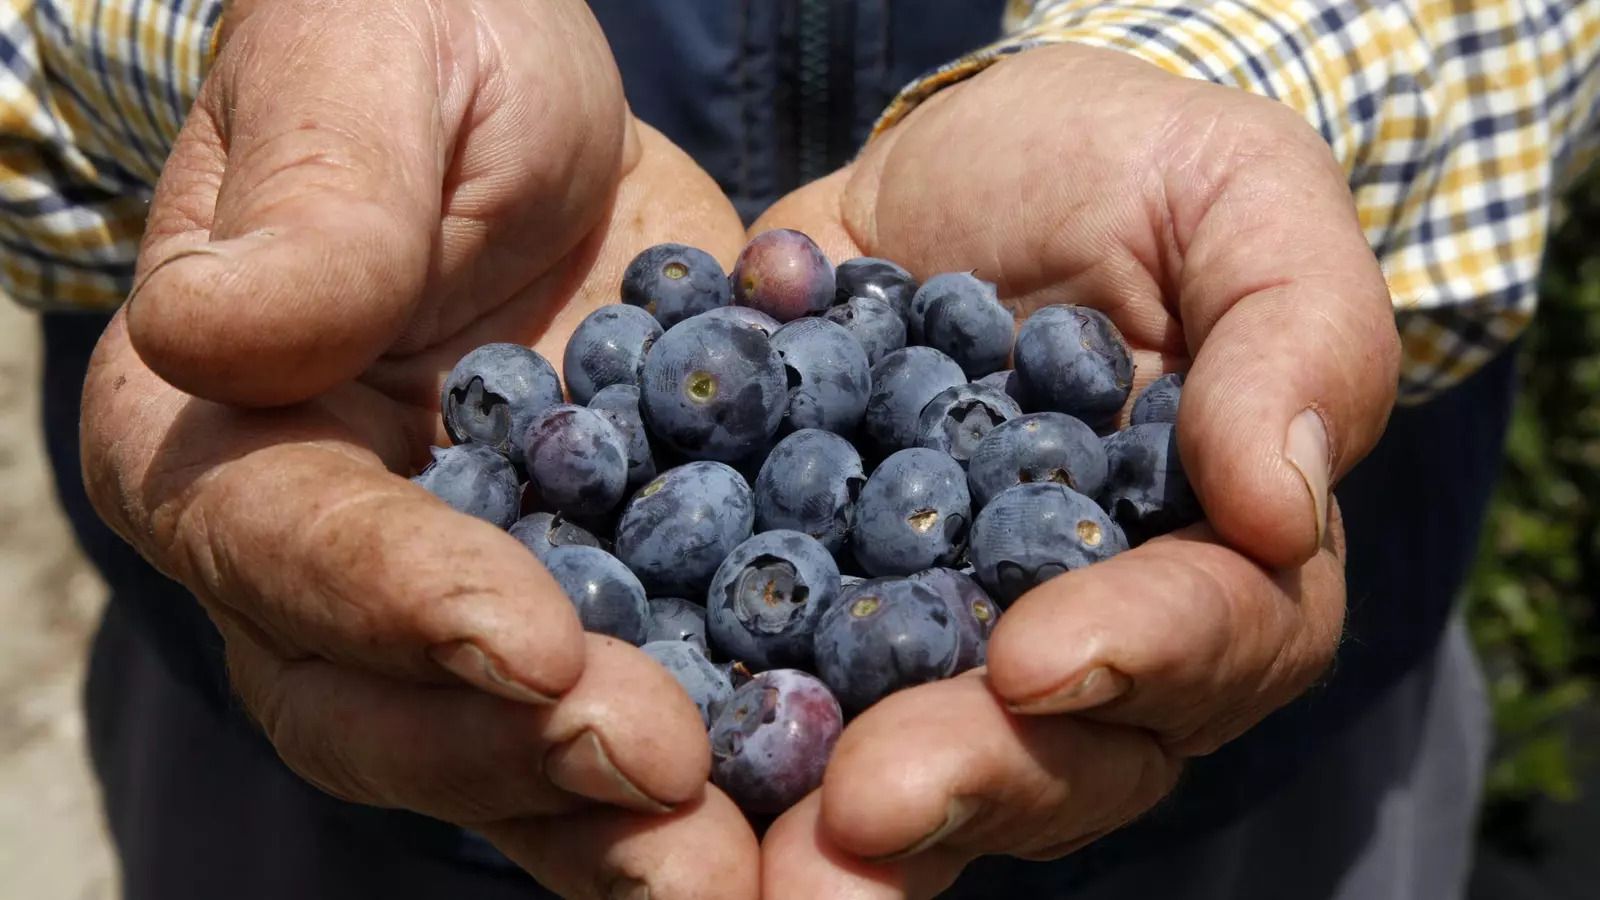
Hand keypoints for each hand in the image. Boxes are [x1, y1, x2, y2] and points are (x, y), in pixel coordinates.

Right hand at [84, 1, 756, 896]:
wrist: (523, 99)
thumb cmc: (414, 41)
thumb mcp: (371, 72)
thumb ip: (318, 204)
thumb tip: (223, 332)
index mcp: (228, 435)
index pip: (296, 547)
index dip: (403, 604)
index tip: (535, 640)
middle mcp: (328, 555)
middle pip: (389, 707)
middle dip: (523, 756)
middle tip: (663, 784)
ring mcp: (465, 593)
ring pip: (513, 748)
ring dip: (621, 821)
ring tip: (747, 867)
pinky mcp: (597, 593)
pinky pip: (640, 696)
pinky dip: (717, 757)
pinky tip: (813, 792)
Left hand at [751, 44, 1398, 896]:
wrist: (972, 154)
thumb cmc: (1139, 171)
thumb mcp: (1243, 203)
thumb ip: (1293, 341)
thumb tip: (1287, 504)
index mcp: (1218, 558)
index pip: (1210, 638)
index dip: (1134, 658)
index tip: (1037, 658)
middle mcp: (1087, 633)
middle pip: (1057, 749)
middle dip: (967, 780)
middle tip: (868, 808)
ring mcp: (944, 633)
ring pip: (916, 757)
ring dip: (838, 812)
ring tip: (765, 850)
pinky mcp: (820, 598)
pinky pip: (780, 674)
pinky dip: (722, 708)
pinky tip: (650, 727)